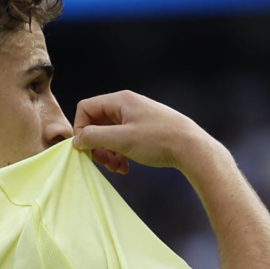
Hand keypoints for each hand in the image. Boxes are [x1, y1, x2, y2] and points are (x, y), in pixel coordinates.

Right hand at [72, 91, 218, 174]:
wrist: (192, 148)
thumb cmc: (159, 139)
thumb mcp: (121, 139)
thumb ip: (95, 137)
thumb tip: (77, 140)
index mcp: (120, 101)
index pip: (86, 109)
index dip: (81, 129)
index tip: (86, 148)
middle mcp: (127, 106)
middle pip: (97, 123)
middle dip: (96, 145)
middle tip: (102, 162)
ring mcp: (136, 118)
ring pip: (109, 135)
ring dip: (107, 153)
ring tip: (116, 167)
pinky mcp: (144, 131)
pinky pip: (122, 141)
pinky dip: (119, 154)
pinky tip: (126, 167)